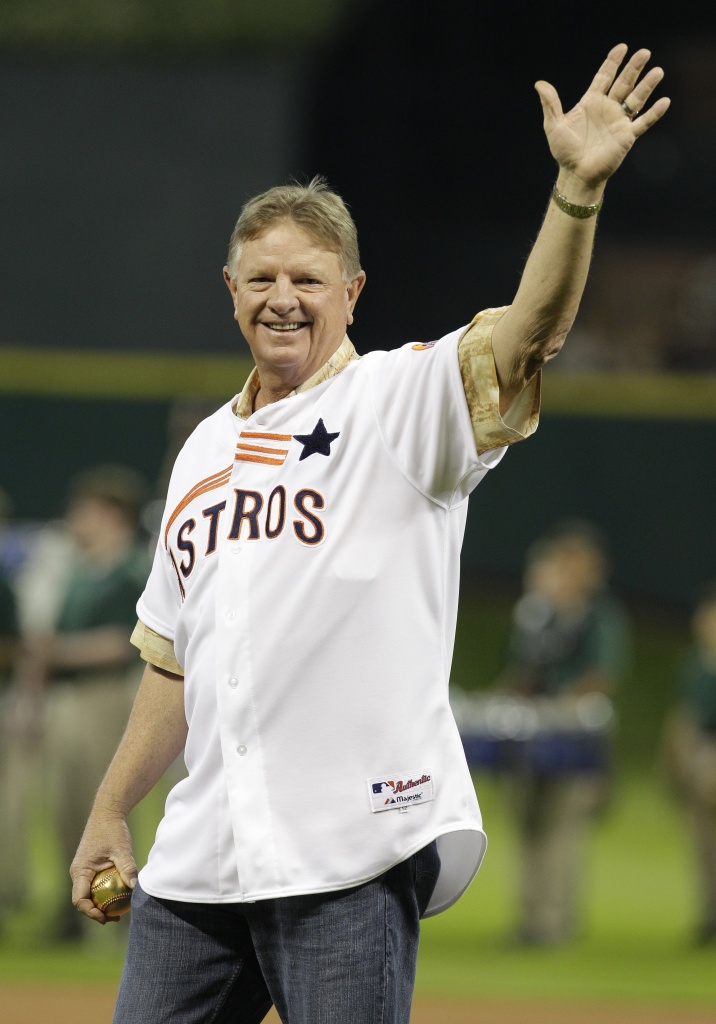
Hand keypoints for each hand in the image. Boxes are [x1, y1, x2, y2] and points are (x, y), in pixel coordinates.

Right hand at [70, 813, 136, 924]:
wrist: (108, 813)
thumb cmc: (112, 829)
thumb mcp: (121, 849)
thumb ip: (127, 867)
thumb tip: (136, 887)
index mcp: (80, 871)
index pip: (79, 900)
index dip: (91, 912)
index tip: (106, 917)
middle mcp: (78, 873)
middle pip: (83, 900)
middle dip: (97, 912)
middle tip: (116, 918)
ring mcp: (84, 871)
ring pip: (89, 894)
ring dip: (101, 904)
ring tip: (118, 912)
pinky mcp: (91, 867)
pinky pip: (94, 885)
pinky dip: (104, 893)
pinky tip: (119, 896)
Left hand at [535, 43, 669, 190]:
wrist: (576, 174)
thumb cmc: (565, 151)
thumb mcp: (554, 125)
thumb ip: (550, 104)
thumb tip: (539, 83)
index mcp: (591, 102)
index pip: (604, 77)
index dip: (613, 62)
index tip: (622, 47)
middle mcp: (607, 108)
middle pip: (623, 83)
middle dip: (633, 68)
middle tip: (644, 52)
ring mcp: (618, 122)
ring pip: (636, 99)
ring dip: (647, 86)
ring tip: (658, 71)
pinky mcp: (626, 137)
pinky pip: (643, 123)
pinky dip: (654, 114)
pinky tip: (664, 102)